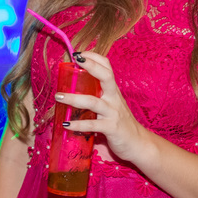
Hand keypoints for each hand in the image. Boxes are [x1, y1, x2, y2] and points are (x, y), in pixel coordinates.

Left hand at [57, 51, 153, 165]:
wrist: (139, 143)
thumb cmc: (121, 124)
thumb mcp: (112, 106)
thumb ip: (97, 99)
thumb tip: (72, 94)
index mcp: (113, 91)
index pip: (107, 67)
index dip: (94, 57)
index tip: (79, 53)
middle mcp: (114, 99)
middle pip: (106, 76)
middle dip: (91, 66)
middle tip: (75, 59)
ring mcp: (113, 113)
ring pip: (93, 102)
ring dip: (74, 98)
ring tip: (58, 97)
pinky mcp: (111, 128)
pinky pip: (92, 125)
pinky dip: (78, 125)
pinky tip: (66, 124)